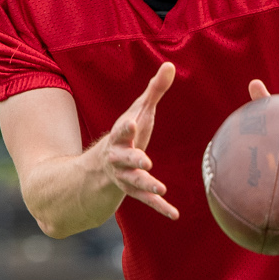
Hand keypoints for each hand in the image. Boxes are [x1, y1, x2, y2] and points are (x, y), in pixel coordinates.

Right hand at [94, 63, 178, 218]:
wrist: (103, 165)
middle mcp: (119, 158)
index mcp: (121, 137)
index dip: (126, 128)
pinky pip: (146, 201)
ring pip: (134, 182)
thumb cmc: (128, 133)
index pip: (122, 131)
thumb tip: (170, 64)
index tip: (132, 122)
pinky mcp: (134, 191)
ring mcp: (124, 176)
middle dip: (134, 159)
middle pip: (125, 159)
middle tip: (145, 161)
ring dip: (147, 185)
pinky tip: (174, 215)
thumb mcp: (139, 112)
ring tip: (160, 189)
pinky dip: (160, 207)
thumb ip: (154, 90)